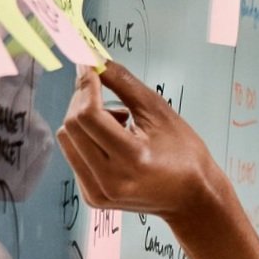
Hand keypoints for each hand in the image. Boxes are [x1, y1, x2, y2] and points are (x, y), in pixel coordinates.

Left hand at [56, 62, 226, 225]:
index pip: (88, 115)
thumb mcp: (160, 112)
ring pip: (67, 139)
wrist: (192, 198)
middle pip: (72, 125)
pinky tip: (113, 142)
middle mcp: (111, 180)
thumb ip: (123, 82)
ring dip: (83, 120)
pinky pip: (73, 155)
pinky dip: (86, 140)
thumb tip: (94, 59)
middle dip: (83, 99)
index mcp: (133, 159)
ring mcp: (98, 192)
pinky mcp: (92, 197)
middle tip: (103, 89)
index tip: (88, 67)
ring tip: (116, 122)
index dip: (85, 86)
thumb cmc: (184, 154)